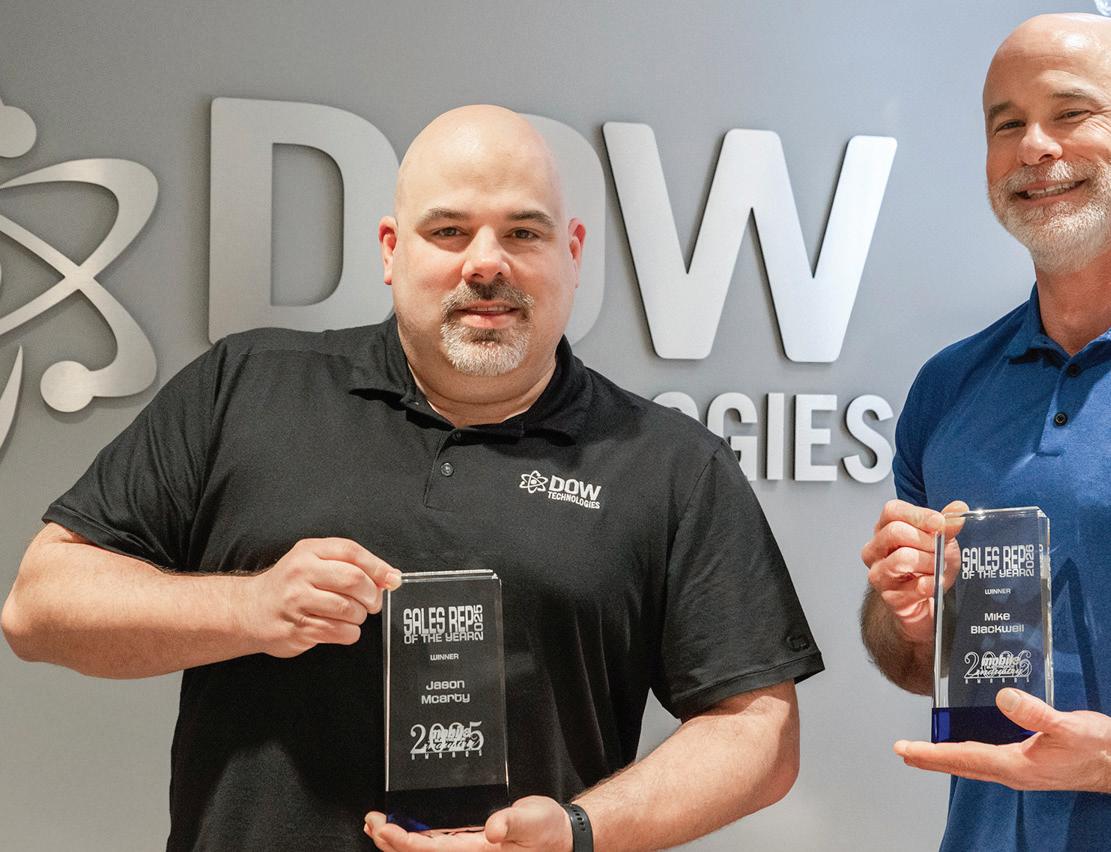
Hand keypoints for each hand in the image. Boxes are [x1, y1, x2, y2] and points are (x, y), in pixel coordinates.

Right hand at [241, 537, 400, 657]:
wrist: (249, 610)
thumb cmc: (290, 585)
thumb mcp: (314, 562)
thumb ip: (350, 565)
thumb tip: (391, 578)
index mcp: (309, 551)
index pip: (351, 552)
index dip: (378, 566)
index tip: (393, 579)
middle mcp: (301, 573)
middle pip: (353, 580)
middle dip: (372, 594)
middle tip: (373, 603)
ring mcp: (296, 601)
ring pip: (348, 609)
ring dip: (360, 616)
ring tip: (353, 616)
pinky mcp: (297, 628)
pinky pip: (338, 631)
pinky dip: (350, 633)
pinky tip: (343, 629)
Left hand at [364, 796, 572, 851]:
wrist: (562, 836)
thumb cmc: (549, 831)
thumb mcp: (534, 821)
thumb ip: (513, 823)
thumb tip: (492, 828)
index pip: (433, 851)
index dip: (405, 842)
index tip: (384, 828)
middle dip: (391, 843)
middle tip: (370, 822)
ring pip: (426, 851)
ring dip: (398, 841)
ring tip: (376, 827)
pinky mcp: (470, 844)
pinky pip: (436, 845)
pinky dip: (415, 837)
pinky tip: (403, 829)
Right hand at [861, 498, 967, 643]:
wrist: (926, 605)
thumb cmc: (928, 569)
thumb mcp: (941, 542)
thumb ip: (946, 525)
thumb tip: (958, 509)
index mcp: (884, 529)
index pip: (892, 511)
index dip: (918, 515)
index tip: (939, 522)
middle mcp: (875, 550)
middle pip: (895, 532)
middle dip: (926, 540)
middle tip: (940, 549)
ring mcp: (879, 574)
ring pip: (903, 557)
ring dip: (930, 562)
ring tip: (937, 568)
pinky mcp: (889, 597)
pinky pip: (915, 586)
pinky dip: (932, 583)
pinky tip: (934, 583)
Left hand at [895, 688, 1110, 791]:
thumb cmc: (1098, 748)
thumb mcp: (1068, 726)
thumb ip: (1036, 713)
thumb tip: (1004, 698)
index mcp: (1016, 765)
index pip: (963, 758)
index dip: (930, 754)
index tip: (904, 750)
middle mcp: (1013, 771)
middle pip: (961, 764)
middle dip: (930, 758)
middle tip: (903, 752)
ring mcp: (1020, 770)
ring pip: (973, 763)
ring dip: (946, 757)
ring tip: (923, 751)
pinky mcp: (1028, 765)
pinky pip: (987, 760)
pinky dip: (967, 753)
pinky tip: (963, 745)